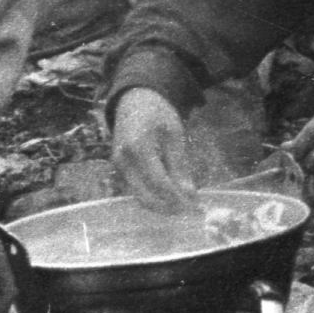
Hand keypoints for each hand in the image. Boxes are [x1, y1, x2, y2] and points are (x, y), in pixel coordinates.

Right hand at [108, 86, 199, 214]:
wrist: (134, 101)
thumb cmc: (158, 114)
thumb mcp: (174, 134)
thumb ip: (179, 165)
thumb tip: (189, 194)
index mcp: (138, 147)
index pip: (159, 182)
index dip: (177, 198)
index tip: (195, 207)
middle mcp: (123, 160)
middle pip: (146, 195)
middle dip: (169, 207)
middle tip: (190, 212)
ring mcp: (119, 166)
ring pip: (139, 196)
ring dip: (161, 206)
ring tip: (183, 207)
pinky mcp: (119, 169)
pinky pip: (136, 190)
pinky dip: (152, 197)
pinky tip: (170, 198)